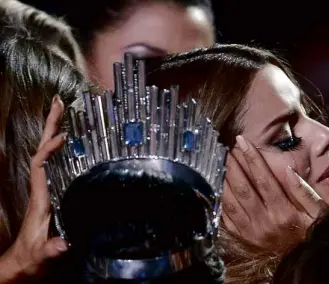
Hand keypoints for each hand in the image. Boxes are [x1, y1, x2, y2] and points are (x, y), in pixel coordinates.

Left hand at [0, 96, 67, 282]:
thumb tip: (64, 243)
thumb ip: (52, 248)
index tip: (62, 135)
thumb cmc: (32, 256)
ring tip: (62, 111)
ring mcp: (44, 188)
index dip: (48, 148)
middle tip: (58, 103)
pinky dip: (59, 147)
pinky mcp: (50, 193)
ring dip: (52, 131)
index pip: (39, 164)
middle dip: (49, 126)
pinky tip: (69, 140)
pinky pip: (54, 163)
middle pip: (42, 149)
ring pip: (46, 153)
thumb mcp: (43, 254)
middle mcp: (40, 187)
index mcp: (38, 197)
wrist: (24, 262)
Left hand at [221, 135, 326, 252]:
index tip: (243, 141)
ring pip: (230, 202)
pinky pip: (226, 217)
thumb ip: (303, 191)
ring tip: (218, 161)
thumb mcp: (318, 212)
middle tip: (225, 147)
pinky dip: (220, 200)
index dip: (252, 158)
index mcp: (284, 212)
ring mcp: (251, 232)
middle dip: (232, 165)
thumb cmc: (313, 232)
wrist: (305, 261)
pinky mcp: (244, 238)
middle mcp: (265, 221)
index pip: (264, 179)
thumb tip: (288, 169)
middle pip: (242, 188)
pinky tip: (217, 184)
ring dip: (223, 180)